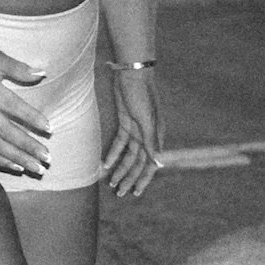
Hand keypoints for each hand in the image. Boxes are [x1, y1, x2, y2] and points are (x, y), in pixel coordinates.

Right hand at [0, 48, 51, 175]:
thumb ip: (18, 68)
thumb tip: (42, 73)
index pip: (12, 106)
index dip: (32, 118)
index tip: (49, 129)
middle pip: (5, 132)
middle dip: (27, 147)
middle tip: (47, 158)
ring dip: (16, 158)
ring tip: (36, 167)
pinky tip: (16, 167)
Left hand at [102, 63, 160, 197]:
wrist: (132, 72)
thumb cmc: (142, 94)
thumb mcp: (146, 119)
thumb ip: (151, 142)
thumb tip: (158, 164)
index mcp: (155, 137)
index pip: (149, 164)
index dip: (142, 179)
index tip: (135, 193)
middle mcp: (147, 135)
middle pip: (137, 162)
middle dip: (129, 177)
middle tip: (119, 192)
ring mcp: (136, 129)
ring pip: (128, 155)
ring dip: (120, 168)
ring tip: (112, 182)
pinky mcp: (125, 121)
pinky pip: (120, 142)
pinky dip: (113, 153)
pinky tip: (106, 163)